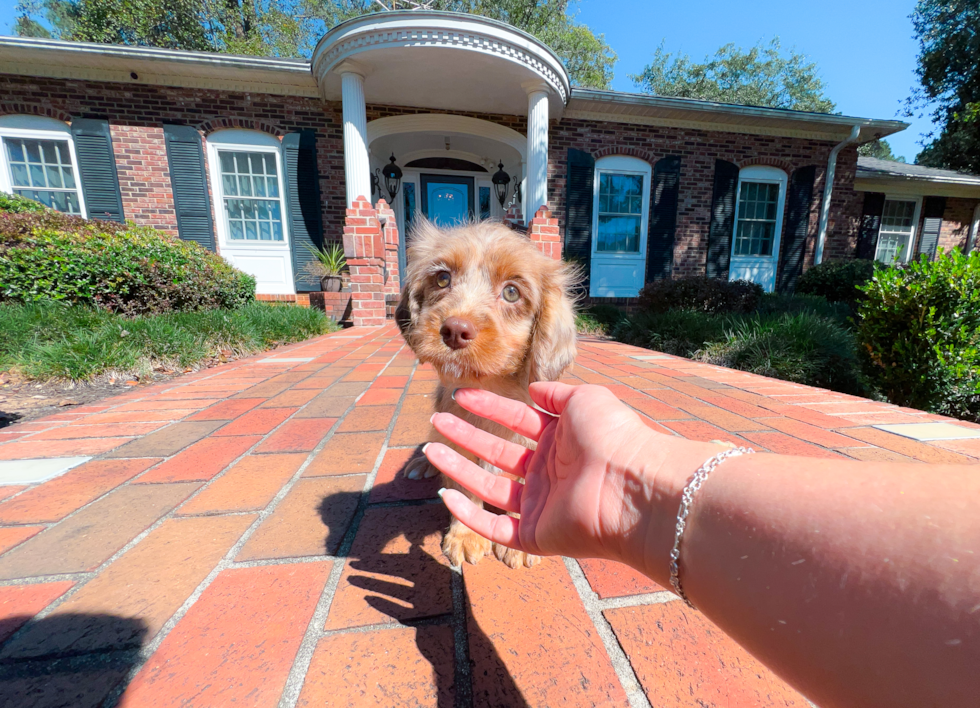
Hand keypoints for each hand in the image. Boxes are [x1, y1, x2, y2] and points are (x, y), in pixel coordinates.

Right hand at [424, 383, 714, 579]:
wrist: (630, 485)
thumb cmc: (613, 437)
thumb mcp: (585, 399)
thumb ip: (557, 394)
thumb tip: (534, 389)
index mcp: (561, 440)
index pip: (516, 419)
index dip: (488, 407)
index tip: (460, 395)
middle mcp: (549, 472)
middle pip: (497, 452)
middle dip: (466, 435)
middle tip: (436, 420)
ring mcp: (540, 505)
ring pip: (488, 487)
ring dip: (458, 468)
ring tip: (431, 449)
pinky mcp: (534, 535)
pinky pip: (493, 526)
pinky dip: (468, 514)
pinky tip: (445, 494)